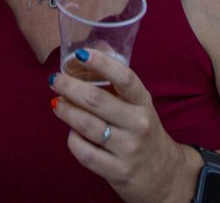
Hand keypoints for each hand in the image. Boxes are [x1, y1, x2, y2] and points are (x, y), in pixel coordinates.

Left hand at [50, 49, 197, 202]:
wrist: (165, 175)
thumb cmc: (144, 131)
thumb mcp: (139, 104)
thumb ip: (117, 78)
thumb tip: (97, 44)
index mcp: (143, 102)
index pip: (124, 78)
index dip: (101, 63)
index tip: (80, 54)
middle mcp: (139, 124)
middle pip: (97, 100)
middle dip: (69, 87)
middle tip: (54, 80)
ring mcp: (129, 149)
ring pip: (87, 126)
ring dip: (66, 111)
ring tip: (57, 103)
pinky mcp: (118, 171)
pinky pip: (85, 153)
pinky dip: (73, 140)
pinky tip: (71, 133)